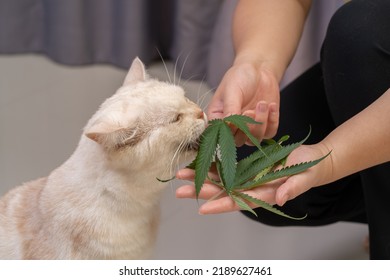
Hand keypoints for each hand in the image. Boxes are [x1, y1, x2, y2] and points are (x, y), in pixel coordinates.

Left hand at [176, 143, 331, 214]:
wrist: (311, 161)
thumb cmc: (310, 168)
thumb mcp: (304, 175)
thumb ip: (293, 187)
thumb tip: (281, 198)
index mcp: (266, 194)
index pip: (240, 202)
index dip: (222, 205)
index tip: (203, 208)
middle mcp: (253, 189)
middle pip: (224, 193)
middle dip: (202, 191)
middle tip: (180, 189)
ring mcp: (249, 179)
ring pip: (222, 181)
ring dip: (202, 179)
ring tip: (182, 175)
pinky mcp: (248, 169)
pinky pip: (227, 170)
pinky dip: (213, 167)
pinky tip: (198, 165)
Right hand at [207, 63, 279, 144]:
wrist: (259, 69)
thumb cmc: (240, 76)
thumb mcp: (232, 90)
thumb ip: (230, 109)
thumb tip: (228, 126)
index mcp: (219, 118)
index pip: (220, 135)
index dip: (230, 132)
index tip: (237, 117)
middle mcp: (233, 127)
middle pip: (238, 141)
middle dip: (247, 128)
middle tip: (250, 110)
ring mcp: (249, 127)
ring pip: (255, 139)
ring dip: (260, 123)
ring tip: (262, 104)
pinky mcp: (265, 125)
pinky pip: (270, 133)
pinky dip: (272, 121)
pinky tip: (271, 105)